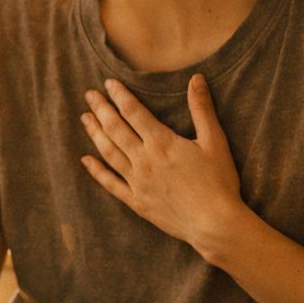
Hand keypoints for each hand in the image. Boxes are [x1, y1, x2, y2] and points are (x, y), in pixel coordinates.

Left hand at [79, 74, 245, 254]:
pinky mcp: (136, 201)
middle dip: (101, 109)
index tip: (108, 84)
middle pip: (115, 129)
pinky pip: (111, 183)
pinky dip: (96, 171)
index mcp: (162, 142)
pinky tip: (85, 160)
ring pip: (109, 152)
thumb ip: (202, 109)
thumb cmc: (219, 182)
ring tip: (85, 118)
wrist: (214, 224)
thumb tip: (196, 78)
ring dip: (95, 133)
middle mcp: (144, 160)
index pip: (133, 112)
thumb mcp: (215, 141)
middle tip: (89, 95)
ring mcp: (137, 182)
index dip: (119, 96)